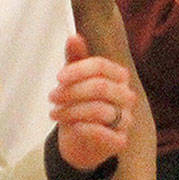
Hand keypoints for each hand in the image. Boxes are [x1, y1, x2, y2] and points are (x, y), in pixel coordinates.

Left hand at [49, 35, 134, 171]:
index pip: (102, 66)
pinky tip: (72, 127)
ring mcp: (125, 119)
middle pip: (100, 87)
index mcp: (118, 78)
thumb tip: (73, 37)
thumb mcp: (73, 82)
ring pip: (99, 110)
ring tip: (55, 113)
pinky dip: (84, 129)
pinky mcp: (119, 141)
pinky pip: (103, 133)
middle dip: (71, 92)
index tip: (59, 77)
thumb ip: (75, 60)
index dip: (79, 70)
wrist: (81, 143)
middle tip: (52, 97)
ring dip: (71, 111)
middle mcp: (126, 96)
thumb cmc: (79, 107)